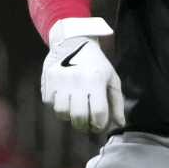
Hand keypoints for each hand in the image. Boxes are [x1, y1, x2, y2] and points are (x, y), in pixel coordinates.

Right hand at [40, 18, 124, 133]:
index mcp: (96, 80)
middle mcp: (77, 80)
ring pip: (61, 113)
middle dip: (83, 125)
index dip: (99, 124)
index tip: (98, 124)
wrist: (74, 41)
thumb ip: (117, 102)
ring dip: (69, 116)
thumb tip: (119, 123)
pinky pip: (49, 103)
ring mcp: (61, 80)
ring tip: (74, 109)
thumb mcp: (111, 79)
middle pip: (79, 116)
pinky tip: (64, 99)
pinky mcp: (48, 79)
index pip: (98, 113)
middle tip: (86, 123)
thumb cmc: (96, 64)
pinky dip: (56, 105)